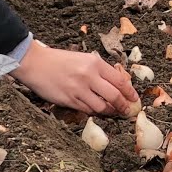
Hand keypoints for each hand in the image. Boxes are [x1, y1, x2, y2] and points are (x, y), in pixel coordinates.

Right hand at [11, 43, 139, 116]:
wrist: (35, 63)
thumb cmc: (60, 60)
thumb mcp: (83, 58)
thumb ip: (99, 70)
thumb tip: (117, 85)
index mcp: (94, 63)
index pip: (120, 80)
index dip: (130, 92)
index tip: (135, 99)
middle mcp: (89, 76)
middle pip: (115, 96)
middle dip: (124, 106)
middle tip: (128, 111)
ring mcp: (78, 89)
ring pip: (102, 107)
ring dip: (109, 112)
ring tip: (112, 112)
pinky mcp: (69, 100)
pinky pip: (87, 110)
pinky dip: (94, 112)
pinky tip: (96, 110)